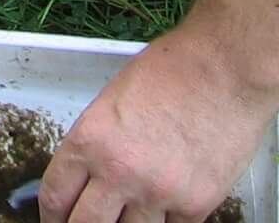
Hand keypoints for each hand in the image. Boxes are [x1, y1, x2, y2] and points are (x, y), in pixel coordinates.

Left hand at [38, 29, 278, 222]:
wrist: (227, 69)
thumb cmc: (172, 70)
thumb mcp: (114, 99)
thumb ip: (97, 142)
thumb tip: (88, 175)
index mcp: (91, 140)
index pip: (56, 195)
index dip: (51, 214)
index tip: (55, 219)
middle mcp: (119, 172)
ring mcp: (158, 194)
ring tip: (126, 216)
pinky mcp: (195, 206)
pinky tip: (160, 213)